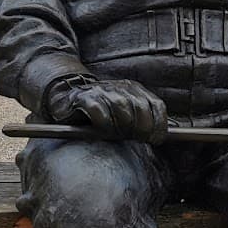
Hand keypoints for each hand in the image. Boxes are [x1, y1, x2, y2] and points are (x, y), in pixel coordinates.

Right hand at [45, 77, 167, 143]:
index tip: (156, 140)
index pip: (156, 105)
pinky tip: (100, 130)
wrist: (66, 97)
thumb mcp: (125, 113)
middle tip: (135, 139)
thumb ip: (143, 121)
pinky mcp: (84, 97)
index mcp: (135, 89)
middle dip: (141, 128)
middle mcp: (121, 87)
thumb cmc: (100, 111)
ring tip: (116, 135)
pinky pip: (99, 111)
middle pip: (140, 108)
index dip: (159, 125)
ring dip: (121, 127)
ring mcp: (102, 90)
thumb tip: (162, 137)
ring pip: (121, 108)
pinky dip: (103, 124)